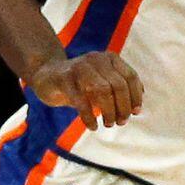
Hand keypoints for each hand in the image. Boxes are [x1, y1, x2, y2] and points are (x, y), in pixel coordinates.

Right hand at [28, 50, 143, 128]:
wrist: (47, 77)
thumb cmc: (81, 85)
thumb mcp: (104, 85)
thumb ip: (120, 92)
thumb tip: (137, 108)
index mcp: (109, 58)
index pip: (130, 76)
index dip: (136, 96)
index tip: (136, 112)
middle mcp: (96, 59)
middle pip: (119, 84)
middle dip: (123, 107)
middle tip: (121, 122)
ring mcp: (79, 66)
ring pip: (102, 90)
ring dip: (109, 111)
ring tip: (108, 124)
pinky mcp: (64, 78)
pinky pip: (81, 99)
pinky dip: (89, 116)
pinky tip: (93, 126)